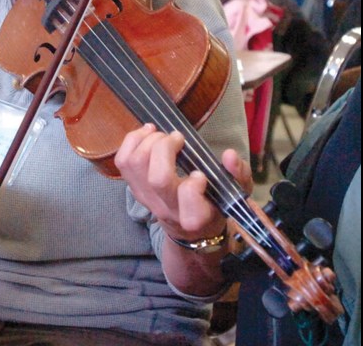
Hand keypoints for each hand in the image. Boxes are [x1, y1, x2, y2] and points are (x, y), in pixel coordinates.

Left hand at [114, 125, 251, 241]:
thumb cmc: (215, 205)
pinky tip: (147, 134)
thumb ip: (238, 175)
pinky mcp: (135, 189)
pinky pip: (123, 163)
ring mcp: (148, 200)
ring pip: (135, 166)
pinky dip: (132, 141)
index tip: (200, 173)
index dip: (192, 183)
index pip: (188, 199)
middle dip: (165, 149)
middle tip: (177, 138)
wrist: (191, 229)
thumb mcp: (236, 194)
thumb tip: (230, 155)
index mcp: (196, 215)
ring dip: (146, 141)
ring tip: (160, 133)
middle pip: (157, 178)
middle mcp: (168, 209)